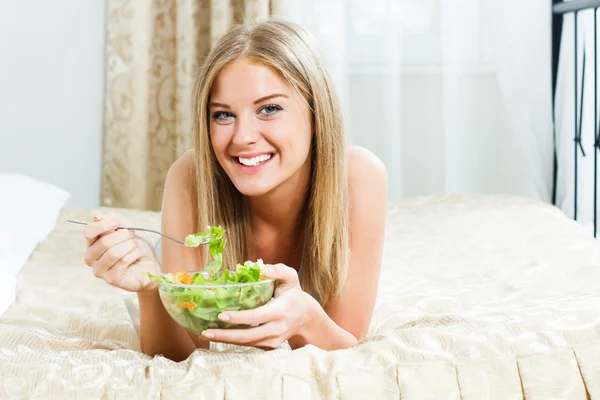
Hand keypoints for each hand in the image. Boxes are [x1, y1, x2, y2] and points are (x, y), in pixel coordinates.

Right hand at [82, 213, 160, 293]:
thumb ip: (115, 220)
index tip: (117, 223)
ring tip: (136, 246)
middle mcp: (92, 257)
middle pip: (103, 242)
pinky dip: (134, 255)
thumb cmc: (137, 247)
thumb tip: (97, 217)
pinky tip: (138, 255)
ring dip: (130, 246)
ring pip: (113, 253)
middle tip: (132, 236)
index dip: (103, 225)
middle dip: (123, 236)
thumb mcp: (129, 228)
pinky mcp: (111, 279)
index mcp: (92, 243)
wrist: (149, 265)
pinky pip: (123, 262)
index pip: (88, 232)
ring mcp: (100, 270)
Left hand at [200, 263, 319, 349]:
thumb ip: (279, 270)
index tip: (222, 315)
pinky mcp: (268, 346)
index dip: (239, 318)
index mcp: (281, 311)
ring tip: (206, 334)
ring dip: (225, 340)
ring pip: (247, 343)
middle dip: (226, 335)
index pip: (257, 317)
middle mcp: (277, 329)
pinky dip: (232, 341)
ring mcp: (273, 340)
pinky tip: (218, 335)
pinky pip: (248, 345)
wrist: (305, 317)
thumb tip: (262, 269)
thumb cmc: (293, 294)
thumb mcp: (291, 278)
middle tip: (206, 331)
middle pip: (249, 336)